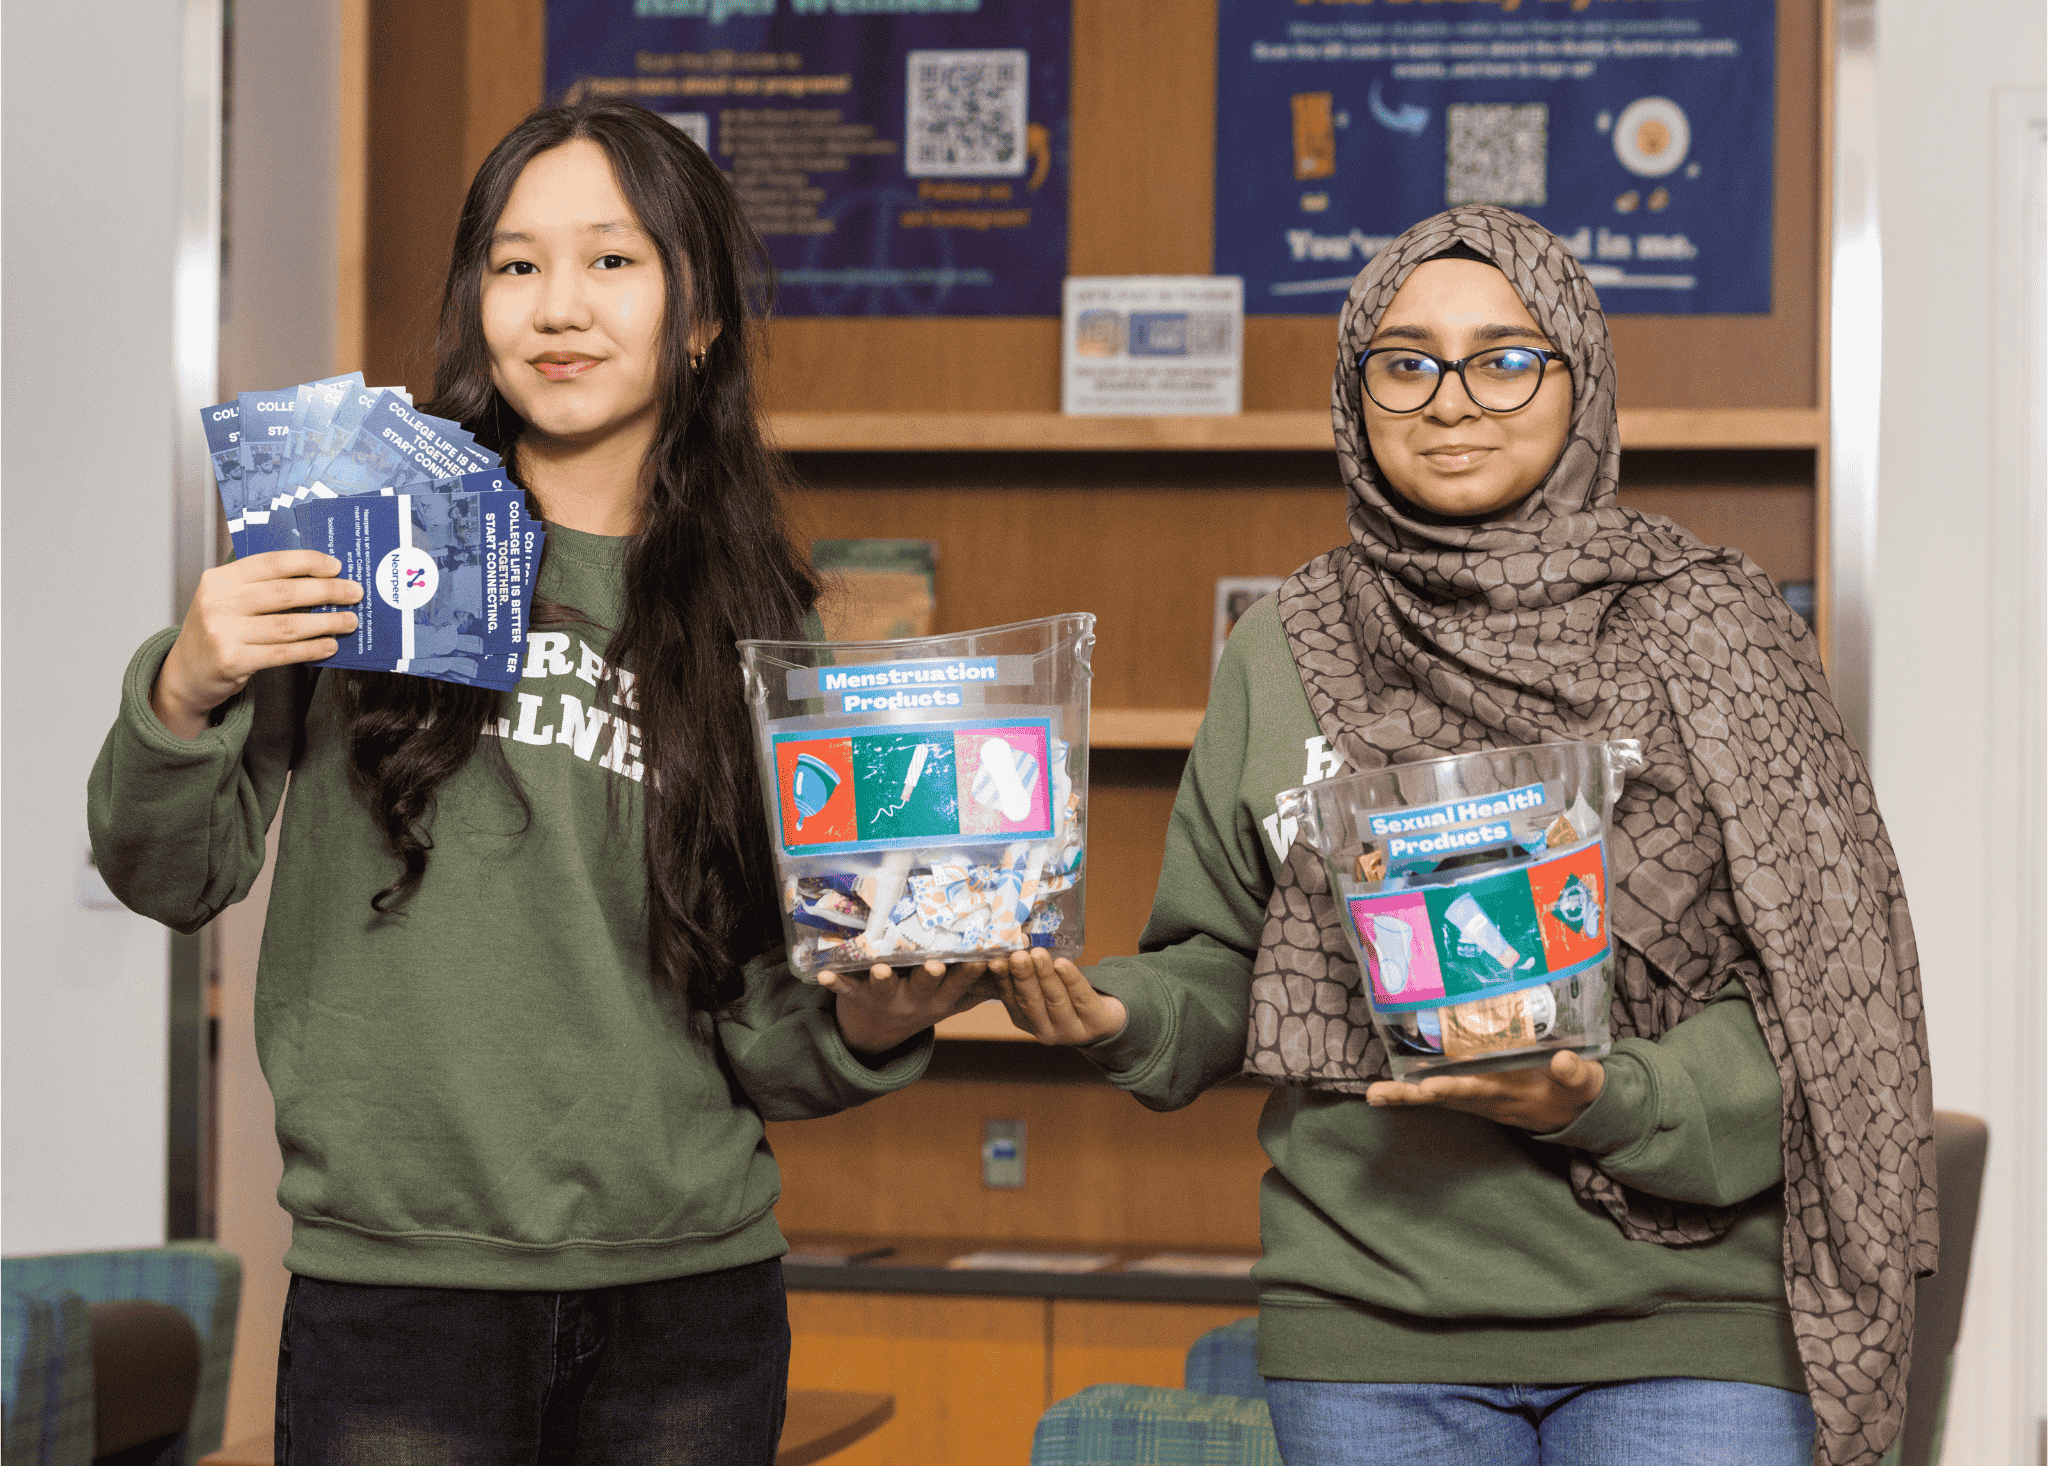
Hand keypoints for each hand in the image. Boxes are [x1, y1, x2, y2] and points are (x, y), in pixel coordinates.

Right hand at [153, 552, 362, 738]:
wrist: (185, 673)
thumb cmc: (217, 631)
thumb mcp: (227, 599)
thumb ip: (261, 586)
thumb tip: (318, 577)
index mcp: (219, 579)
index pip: (270, 562)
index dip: (307, 562)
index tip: (335, 566)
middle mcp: (218, 603)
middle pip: (285, 593)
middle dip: (327, 591)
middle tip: (353, 593)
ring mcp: (223, 633)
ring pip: (288, 625)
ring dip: (326, 623)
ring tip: (349, 621)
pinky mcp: (233, 661)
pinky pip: (283, 653)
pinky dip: (312, 649)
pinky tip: (329, 645)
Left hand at [820, 959, 992, 1056]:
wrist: (872, 1038)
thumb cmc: (915, 1006)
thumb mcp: (946, 1003)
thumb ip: (971, 984)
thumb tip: (1009, 956)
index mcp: (938, 1000)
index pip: (960, 984)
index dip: (972, 971)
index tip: (985, 957)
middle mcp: (913, 1000)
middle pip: (925, 985)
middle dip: (931, 974)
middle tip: (936, 964)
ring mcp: (885, 999)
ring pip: (885, 987)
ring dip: (883, 978)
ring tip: (881, 968)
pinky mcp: (857, 996)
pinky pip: (845, 988)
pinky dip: (835, 981)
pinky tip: (824, 973)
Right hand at [987, 948, 1127, 1045]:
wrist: (1106, 1015)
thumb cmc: (1067, 994)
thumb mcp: (1042, 986)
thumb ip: (1025, 972)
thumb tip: (1004, 945)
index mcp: (1026, 1022)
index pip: (1011, 999)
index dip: (1003, 980)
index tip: (995, 961)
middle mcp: (1045, 1032)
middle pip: (1031, 1001)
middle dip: (1024, 977)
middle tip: (1017, 957)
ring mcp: (1071, 1032)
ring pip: (1055, 1000)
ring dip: (1046, 976)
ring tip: (1038, 954)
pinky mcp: (1096, 1024)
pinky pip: (1082, 998)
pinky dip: (1072, 979)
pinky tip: (1063, 964)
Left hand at [1364, 1049, 1604, 1131]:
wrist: (1575, 1111)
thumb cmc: (1577, 1091)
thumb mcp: (1585, 1083)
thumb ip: (1576, 1073)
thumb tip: (1564, 1061)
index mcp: (1512, 1092)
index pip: (1478, 1089)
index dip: (1454, 1089)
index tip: (1430, 1087)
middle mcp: (1487, 1097)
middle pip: (1444, 1097)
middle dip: (1411, 1096)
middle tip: (1378, 1094)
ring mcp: (1479, 1096)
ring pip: (1436, 1096)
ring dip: (1404, 1095)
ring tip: (1372, 1094)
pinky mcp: (1475, 1090)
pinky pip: (1441, 1090)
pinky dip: (1414, 1089)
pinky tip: (1388, 1087)